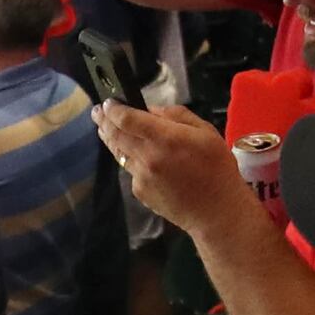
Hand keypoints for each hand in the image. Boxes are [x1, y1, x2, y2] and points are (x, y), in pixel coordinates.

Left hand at [95, 102, 247, 228]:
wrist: (216, 211)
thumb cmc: (216, 168)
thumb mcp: (205, 132)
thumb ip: (176, 116)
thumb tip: (151, 111)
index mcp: (166, 138)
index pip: (127, 119)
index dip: (114, 109)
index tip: (107, 102)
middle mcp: (148, 157)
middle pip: (116, 135)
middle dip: (104, 121)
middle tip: (97, 112)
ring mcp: (141, 176)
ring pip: (118, 153)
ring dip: (111, 139)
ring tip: (105, 129)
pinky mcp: (140, 192)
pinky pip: (130, 170)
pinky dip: (130, 159)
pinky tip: (138, 157)